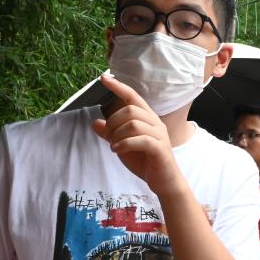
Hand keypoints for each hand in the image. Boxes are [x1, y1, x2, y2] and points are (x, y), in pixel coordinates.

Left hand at [91, 73, 179, 194]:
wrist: (164, 182)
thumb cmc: (146, 162)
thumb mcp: (123, 145)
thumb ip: (110, 134)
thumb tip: (95, 122)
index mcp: (147, 119)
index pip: (133, 96)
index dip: (118, 86)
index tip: (104, 77)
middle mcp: (155, 123)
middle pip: (130, 110)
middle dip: (113, 122)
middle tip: (108, 137)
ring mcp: (159, 135)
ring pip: (134, 124)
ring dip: (118, 134)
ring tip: (114, 145)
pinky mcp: (160, 149)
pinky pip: (141, 140)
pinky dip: (125, 143)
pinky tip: (117, 150)